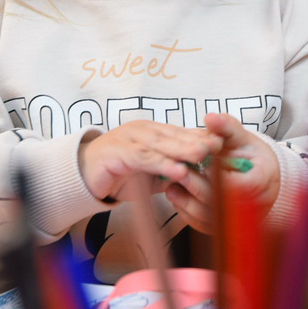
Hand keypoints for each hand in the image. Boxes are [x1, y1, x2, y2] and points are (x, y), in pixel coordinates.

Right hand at [78, 120, 221, 202]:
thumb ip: (171, 172)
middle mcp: (143, 131)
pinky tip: (177, 171)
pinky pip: (143, 158)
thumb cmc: (119, 173)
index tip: (223, 142)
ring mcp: (129, 139)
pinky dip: (161, 164)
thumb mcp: (151, 174)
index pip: (181, 132)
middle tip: (219, 144)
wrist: (83, 175)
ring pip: (160, 144)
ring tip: (202, 154)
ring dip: (182, 149)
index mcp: (153, 132)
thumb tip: (198, 177)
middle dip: (197, 139)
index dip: (202, 136)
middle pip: (174, 135)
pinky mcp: (118, 153)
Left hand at [164, 113, 279, 232]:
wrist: (260, 176)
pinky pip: (202, 224)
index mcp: (260, 181)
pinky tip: (176, 196)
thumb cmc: (251, 155)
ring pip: (209, 217)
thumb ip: (226, 127)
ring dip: (187, 202)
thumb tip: (211, 117)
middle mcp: (252, 206)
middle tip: (177, 173)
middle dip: (196, 187)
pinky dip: (187, 211)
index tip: (197, 162)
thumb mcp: (242, 137)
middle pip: (220, 203)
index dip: (215, 176)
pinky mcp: (223, 227)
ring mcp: (237, 220)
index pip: (236, 185)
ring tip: (170, 186)